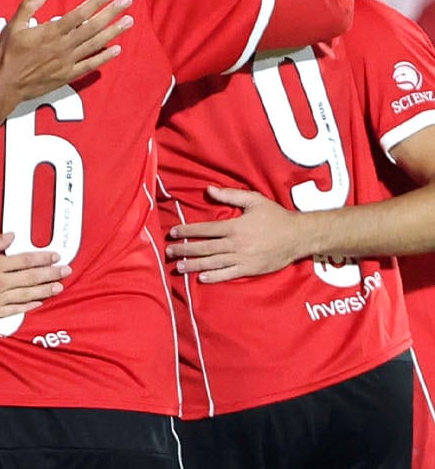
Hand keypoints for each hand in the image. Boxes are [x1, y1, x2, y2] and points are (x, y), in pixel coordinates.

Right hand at [0, 0, 130, 110]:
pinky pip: (90, 65)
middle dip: (111, 13)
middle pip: (92, 26)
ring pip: (95, 44)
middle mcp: (63, 46)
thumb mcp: (12, 27)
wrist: (4, 86)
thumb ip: (28, 6)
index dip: (95, 2)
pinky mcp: (67, 75)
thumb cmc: (6, 55)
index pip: (79, 14)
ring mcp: (67, 61)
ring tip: (129, 21)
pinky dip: (104, 58)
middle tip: (127, 1)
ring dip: (113, 32)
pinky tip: (117, 49)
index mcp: (50, 32)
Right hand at [0, 233, 68, 323]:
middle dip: (51, 273)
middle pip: (31, 278)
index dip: (43, 258)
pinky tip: (38, 302)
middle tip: (66, 271)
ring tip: (58, 287)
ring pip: (27, 295)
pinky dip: (28, 306)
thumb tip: (11, 236)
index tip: (56, 256)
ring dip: (45, 290)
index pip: (25, 260)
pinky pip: (14, 310)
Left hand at [166, 186, 309, 282]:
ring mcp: (243, 258)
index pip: (206, 230)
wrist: (299, 236)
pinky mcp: (250, 269)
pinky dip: (214, 277)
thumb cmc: (276, 216)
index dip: (188, 231)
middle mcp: (237, 244)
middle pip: (205, 248)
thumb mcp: (255, 200)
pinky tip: (201, 278)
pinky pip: (229, 274)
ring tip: (178, 267)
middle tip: (169, 251)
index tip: (174, 232)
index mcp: (236, 227)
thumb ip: (231, 195)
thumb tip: (208, 190)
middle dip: (185, 249)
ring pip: (213, 263)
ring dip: (194, 265)